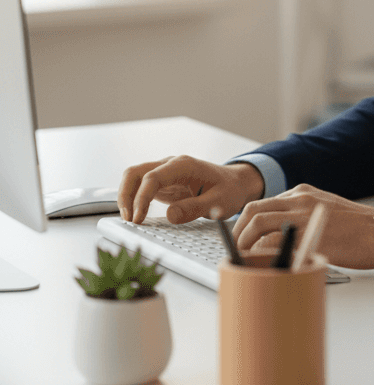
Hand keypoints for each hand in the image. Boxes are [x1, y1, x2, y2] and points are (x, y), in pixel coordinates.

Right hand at [117, 156, 264, 224]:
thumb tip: (169, 216)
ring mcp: (165, 172)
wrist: (237, 183)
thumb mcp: (219, 203)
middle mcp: (171, 164)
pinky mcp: (163, 183)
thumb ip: (195, 208)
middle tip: (128, 220)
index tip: (137, 219)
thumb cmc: (230, 191)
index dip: (141, 198)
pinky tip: (135, 216)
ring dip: (126, 196)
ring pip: (134, 178)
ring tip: (129, 220)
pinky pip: (141, 187)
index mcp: (184, 165)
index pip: (152, 177)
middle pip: (135, 172)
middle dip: (125, 195)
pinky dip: (133, 199)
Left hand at [232, 183, 373, 268]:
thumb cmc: (357, 228)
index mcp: (302, 193)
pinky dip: (263, 254)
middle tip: (236, 251)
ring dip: (245, 243)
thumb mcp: (325, 211)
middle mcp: (299, 199)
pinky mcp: (310, 234)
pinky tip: (265, 266)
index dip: (245, 223)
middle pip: (253, 210)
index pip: (262, 204)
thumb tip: (278, 235)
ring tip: (246, 261)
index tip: (240, 237)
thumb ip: (301, 216)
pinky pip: (275, 242)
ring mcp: (303, 215)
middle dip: (238, 232)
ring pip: (259, 223)